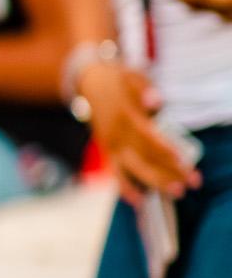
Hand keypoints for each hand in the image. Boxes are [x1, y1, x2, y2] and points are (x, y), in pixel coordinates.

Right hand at [77, 62, 201, 202]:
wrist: (88, 83)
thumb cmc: (118, 80)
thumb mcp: (132, 76)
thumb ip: (144, 89)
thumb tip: (156, 102)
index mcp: (126, 116)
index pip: (148, 137)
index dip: (166, 150)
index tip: (183, 162)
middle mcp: (116, 135)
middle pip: (144, 157)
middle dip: (167, 172)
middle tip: (189, 184)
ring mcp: (110, 145)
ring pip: (132, 169)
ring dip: (153, 183)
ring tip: (175, 193)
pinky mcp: (106, 151)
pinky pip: (115, 174)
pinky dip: (126, 188)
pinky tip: (140, 201)